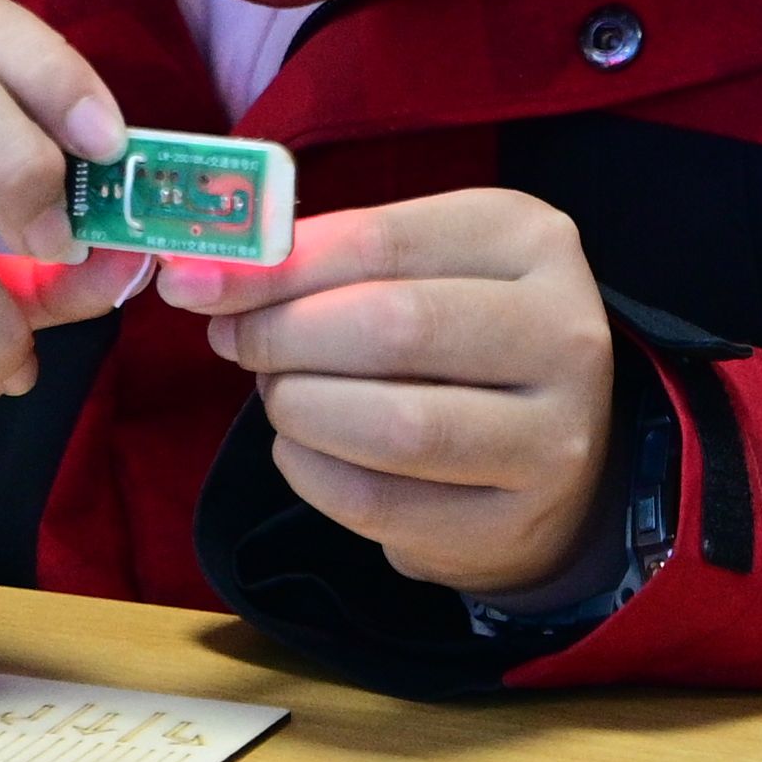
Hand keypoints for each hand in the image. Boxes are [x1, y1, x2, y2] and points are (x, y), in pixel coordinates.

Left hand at [171, 190, 619, 595]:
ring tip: (280, 397)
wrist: (549, 461)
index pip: (384, 241)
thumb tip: (203, 276)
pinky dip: (312, 472)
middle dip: (286, 336)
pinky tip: (305, 450)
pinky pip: (377, 500)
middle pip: (394, 326)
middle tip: (238, 344)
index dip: (277, 265)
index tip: (199, 284)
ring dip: (300, 408)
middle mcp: (562, 332)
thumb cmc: (459, 345)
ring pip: (394, 424)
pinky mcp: (513, 521)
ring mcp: (551, 436)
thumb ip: (320, 261)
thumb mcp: (414, 272)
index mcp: (530, 240)